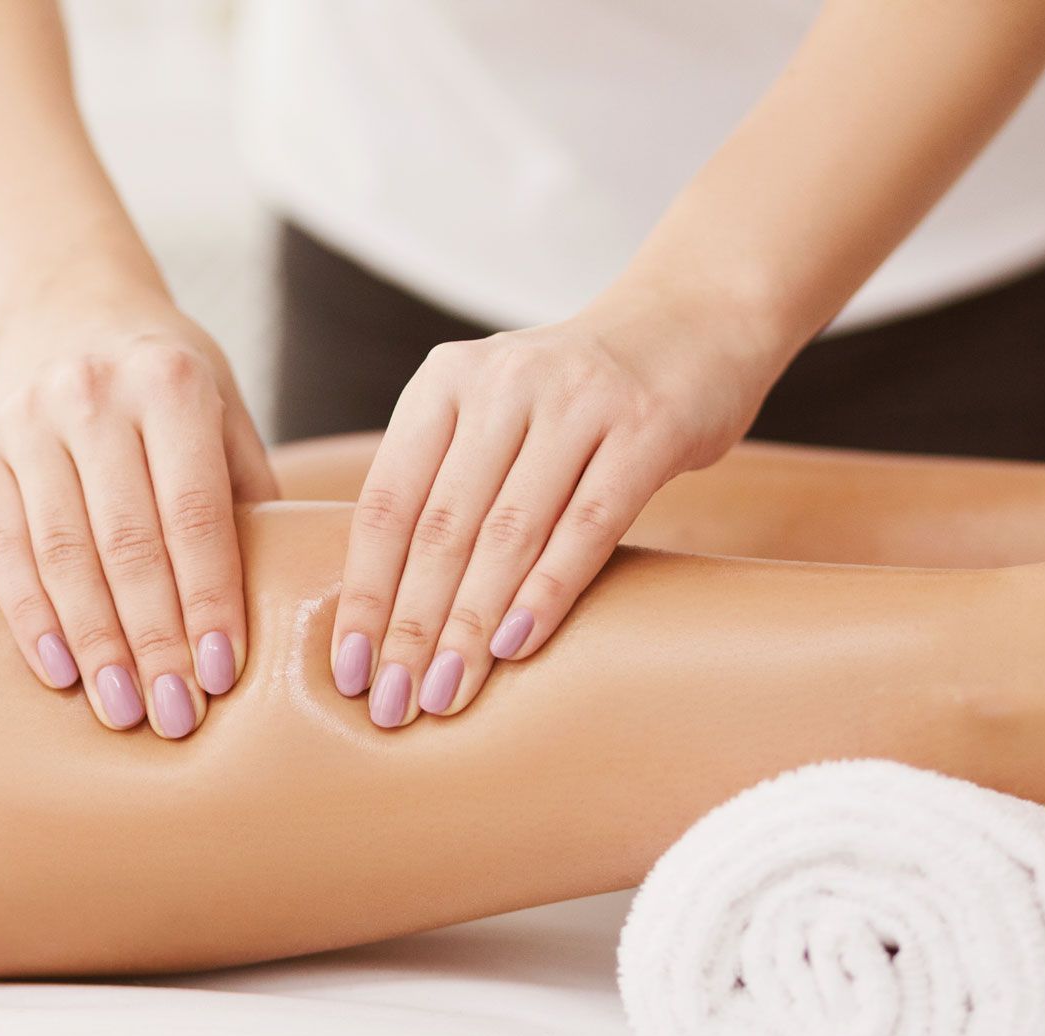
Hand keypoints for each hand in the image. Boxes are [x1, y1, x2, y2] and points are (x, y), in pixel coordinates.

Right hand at [0, 293, 277, 738]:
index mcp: (172, 384)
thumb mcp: (225, 413)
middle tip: (175, 717)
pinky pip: (3, 549)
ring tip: (123, 711)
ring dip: (94, 643)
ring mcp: (29, 422)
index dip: (207, 599)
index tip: (221, 676)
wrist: (69, 309)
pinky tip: (60, 672)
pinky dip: (31, 617)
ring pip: (63, 554)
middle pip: (128, 542)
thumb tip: (289, 605)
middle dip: (153, 640)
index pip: (195, 513)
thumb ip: (248, 496)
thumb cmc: (170, 385)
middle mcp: (95, 396)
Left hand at [330, 299, 775, 726]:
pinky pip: (587, 523)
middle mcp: (502, 383)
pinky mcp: (646, 427)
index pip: (388, 502)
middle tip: (394, 705)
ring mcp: (576, 401)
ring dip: (470, 625)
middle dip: (412, 627)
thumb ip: (444, 485)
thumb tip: (385, 614)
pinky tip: (515, 646)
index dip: (366, 592)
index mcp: (444, 382)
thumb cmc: (574, 398)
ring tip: (446, 693)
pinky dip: (547, 590)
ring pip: (508, 533)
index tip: (350, 670)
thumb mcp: (493, 414)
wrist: (694, 321)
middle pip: (441, 527)